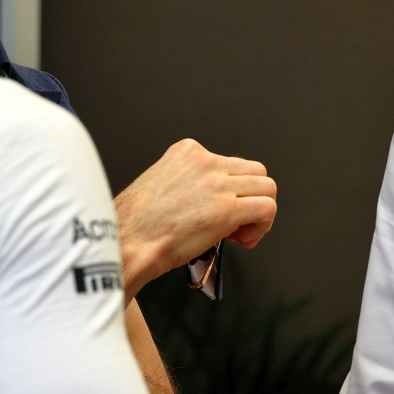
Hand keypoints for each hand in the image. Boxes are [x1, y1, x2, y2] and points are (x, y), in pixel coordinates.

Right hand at [115, 138, 276, 296]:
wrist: (127, 241)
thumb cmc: (137, 224)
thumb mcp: (160, 183)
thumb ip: (189, 182)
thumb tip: (210, 199)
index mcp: (187, 151)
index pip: (230, 163)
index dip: (231, 190)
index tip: (217, 209)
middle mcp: (205, 161)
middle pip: (255, 171)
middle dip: (250, 198)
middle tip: (236, 223)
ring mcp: (217, 183)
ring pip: (267, 187)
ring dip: (260, 212)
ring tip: (241, 232)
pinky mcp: (227, 209)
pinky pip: (267, 207)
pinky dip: (263, 225)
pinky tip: (244, 239)